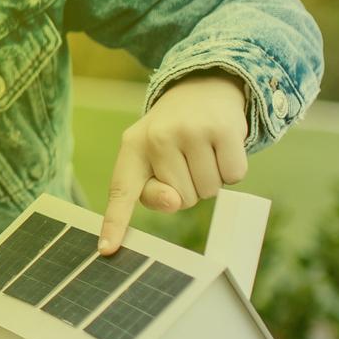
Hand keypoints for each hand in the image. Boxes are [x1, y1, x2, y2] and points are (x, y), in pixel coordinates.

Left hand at [100, 72, 249, 252]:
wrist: (203, 88)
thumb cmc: (173, 135)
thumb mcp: (153, 158)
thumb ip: (153, 191)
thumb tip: (174, 201)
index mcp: (132, 147)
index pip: (121, 192)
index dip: (114, 223)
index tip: (106, 250)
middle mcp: (157, 137)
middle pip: (181, 201)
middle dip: (189, 187)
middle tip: (188, 158)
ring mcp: (190, 131)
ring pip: (208, 191)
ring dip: (211, 179)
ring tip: (203, 151)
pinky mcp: (223, 128)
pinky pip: (233, 177)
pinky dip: (231, 170)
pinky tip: (222, 147)